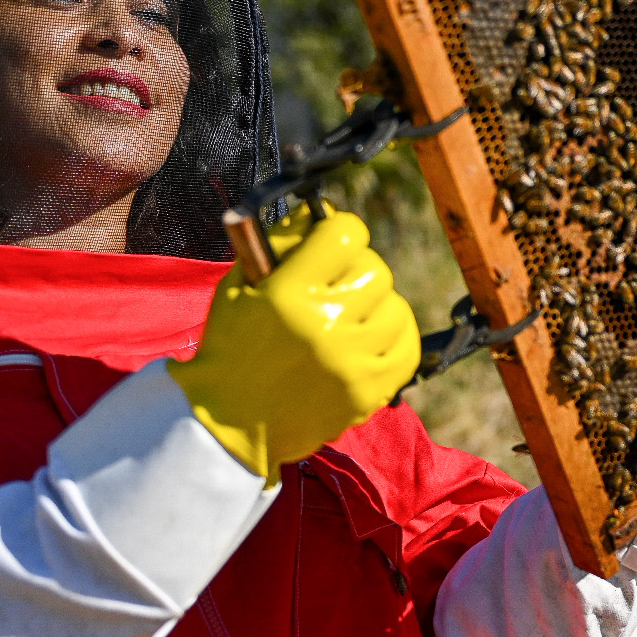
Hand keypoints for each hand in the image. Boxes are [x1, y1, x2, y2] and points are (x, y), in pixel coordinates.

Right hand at [168, 210, 419, 480]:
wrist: (229, 423)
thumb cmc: (231, 348)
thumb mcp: (238, 288)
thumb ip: (278, 247)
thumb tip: (320, 213)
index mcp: (288, 294)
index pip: (344, 234)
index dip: (339, 229)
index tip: (330, 240)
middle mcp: (325, 325)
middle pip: (375, 269)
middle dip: (355, 269)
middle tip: (337, 282)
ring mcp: (351, 362)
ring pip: (396, 307)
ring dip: (376, 305)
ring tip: (353, 313)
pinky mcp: (368, 392)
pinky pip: (408, 349)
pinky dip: (395, 337)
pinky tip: (374, 335)